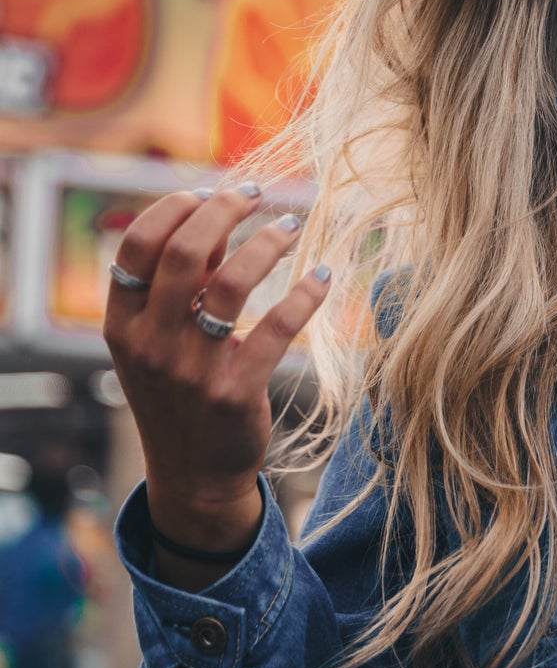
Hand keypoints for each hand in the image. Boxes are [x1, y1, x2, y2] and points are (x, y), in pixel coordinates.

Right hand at [104, 184, 330, 581]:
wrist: (193, 476)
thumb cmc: (180, 391)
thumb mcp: (160, 340)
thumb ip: (184, 282)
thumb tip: (220, 217)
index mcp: (122, 324)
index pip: (135, 246)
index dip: (173, 208)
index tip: (209, 191)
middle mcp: (149, 344)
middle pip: (185, 252)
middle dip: (224, 210)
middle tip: (255, 194)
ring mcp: (190, 369)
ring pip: (232, 282)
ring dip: (266, 243)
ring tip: (290, 226)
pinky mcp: (234, 390)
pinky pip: (276, 327)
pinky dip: (305, 292)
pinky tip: (322, 274)